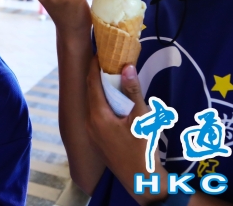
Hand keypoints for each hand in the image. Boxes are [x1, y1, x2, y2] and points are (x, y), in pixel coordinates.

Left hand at [85, 56, 162, 201]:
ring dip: (103, 90)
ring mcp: (93, 133)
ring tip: (113, 76)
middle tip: (108, 60)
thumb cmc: (142, 150)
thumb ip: (133, 92)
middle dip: (98, 75)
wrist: (142, 181)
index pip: (91, 83)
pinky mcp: (99, 140)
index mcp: (97, 116)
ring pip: (95, 104)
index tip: (100, 51)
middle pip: (91, 92)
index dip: (94, 65)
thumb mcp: (141, 118)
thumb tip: (126, 66)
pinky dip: (105, 103)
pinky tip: (117, 100)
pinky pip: (98, 114)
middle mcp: (90, 123)